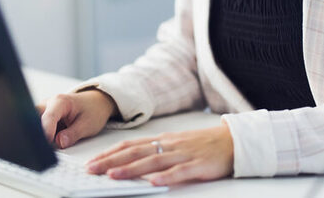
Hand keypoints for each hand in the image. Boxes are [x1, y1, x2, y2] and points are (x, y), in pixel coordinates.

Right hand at [36, 89, 118, 148]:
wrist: (95, 103)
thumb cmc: (92, 111)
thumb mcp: (88, 125)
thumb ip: (73, 134)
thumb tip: (59, 143)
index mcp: (60, 102)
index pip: (48, 118)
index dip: (46, 133)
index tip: (46, 145)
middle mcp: (48, 104)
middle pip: (33, 119)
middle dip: (36, 134)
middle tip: (44, 149)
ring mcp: (44, 110)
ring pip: (33, 124)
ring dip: (39, 136)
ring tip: (48, 147)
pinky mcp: (43, 117)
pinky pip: (36, 127)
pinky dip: (41, 137)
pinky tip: (48, 144)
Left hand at [86, 125, 233, 186]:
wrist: (232, 141)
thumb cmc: (201, 145)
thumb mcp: (175, 144)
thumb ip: (155, 151)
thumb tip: (130, 161)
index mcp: (162, 140)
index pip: (129, 145)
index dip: (109, 152)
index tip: (91, 161)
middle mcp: (168, 144)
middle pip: (135, 152)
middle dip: (111, 161)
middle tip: (91, 170)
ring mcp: (183, 154)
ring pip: (152, 161)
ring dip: (131, 169)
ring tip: (113, 176)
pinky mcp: (197, 165)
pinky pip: (179, 171)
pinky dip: (165, 177)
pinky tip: (152, 182)